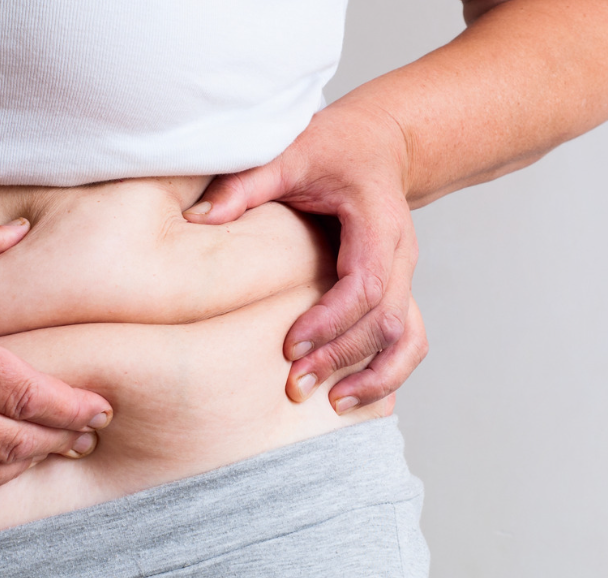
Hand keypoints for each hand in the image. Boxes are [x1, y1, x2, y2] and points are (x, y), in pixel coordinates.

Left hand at [184, 97, 427, 412]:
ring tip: (332, 404)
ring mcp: (404, 275)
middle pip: (385, 319)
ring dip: (375, 376)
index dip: (330, 320)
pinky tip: (353, 397)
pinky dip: (388, 373)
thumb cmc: (334, 146)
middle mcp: (400, 253)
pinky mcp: (397, 290)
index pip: (364, 284)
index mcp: (378, 222)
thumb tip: (198, 219)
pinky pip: (408, 340)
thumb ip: (246, 183)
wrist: (378, 143)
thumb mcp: (289, 151)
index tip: (290, 345)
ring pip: (407, 337)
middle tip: (294, 385)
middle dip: (342, 357)